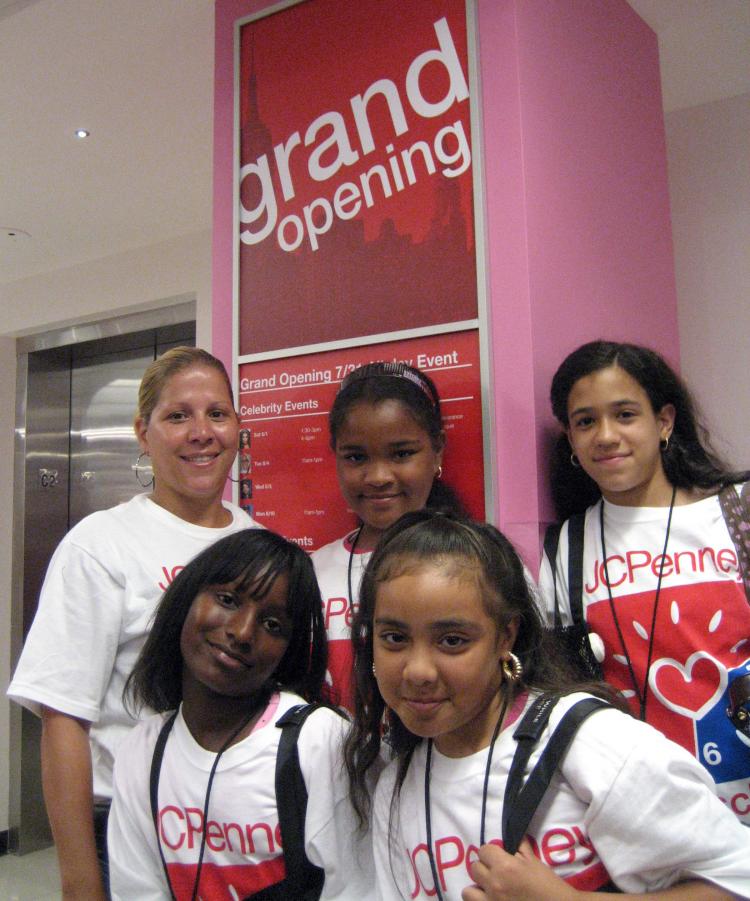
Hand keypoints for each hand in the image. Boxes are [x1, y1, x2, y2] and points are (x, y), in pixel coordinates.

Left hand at [462, 840, 576, 900]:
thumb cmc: (548, 885)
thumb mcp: (534, 862)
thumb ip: (519, 848)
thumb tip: (511, 837)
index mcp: (505, 866)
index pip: (484, 850)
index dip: (491, 853)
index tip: (497, 857)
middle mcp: (494, 883)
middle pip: (474, 868)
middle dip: (484, 868)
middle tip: (495, 873)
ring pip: (468, 891)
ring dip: (477, 888)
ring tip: (487, 889)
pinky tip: (490, 900)